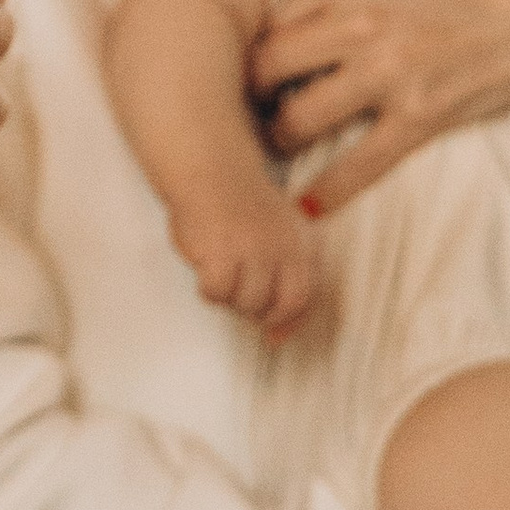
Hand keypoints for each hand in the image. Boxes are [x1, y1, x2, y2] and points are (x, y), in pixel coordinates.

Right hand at [166, 180, 318, 337]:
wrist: (210, 173)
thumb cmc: (241, 206)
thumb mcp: (281, 233)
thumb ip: (286, 279)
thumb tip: (279, 336)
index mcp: (299, 243)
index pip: (303, 297)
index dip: (288, 321)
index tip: (275, 335)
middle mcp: (279, 247)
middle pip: (273, 306)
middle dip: (255, 311)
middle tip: (240, 296)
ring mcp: (250, 251)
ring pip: (244, 303)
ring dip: (230, 298)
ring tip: (222, 276)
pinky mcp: (220, 255)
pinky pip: (216, 293)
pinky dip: (209, 290)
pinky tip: (206, 272)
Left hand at [252, 0, 509, 212]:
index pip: (270, 15)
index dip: (250, 38)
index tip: (241, 55)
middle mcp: (357, 28)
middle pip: (268, 69)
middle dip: (249, 89)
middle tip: (244, 103)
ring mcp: (388, 77)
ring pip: (301, 118)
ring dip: (278, 135)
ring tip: (272, 141)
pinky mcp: (421, 118)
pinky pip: (362, 163)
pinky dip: (330, 190)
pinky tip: (305, 209)